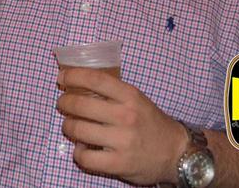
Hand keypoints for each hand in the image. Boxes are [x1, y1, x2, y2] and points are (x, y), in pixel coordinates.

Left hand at [56, 68, 186, 184]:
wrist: (175, 152)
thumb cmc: (150, 123)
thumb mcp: (137, 99)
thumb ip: (112, 92)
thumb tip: (77, 84)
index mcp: (130, 96)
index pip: (96, 79)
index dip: (73, 76)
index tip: (62, 78)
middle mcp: (126, 116)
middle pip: (80, 104)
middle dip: (64, 103)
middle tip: (62, 104)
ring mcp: (122, 140)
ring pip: (78, 130)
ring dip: (68, 127)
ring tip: (70, 126)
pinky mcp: (119, 163)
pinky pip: (85, 157)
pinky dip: (78, 153)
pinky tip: (82, 148)